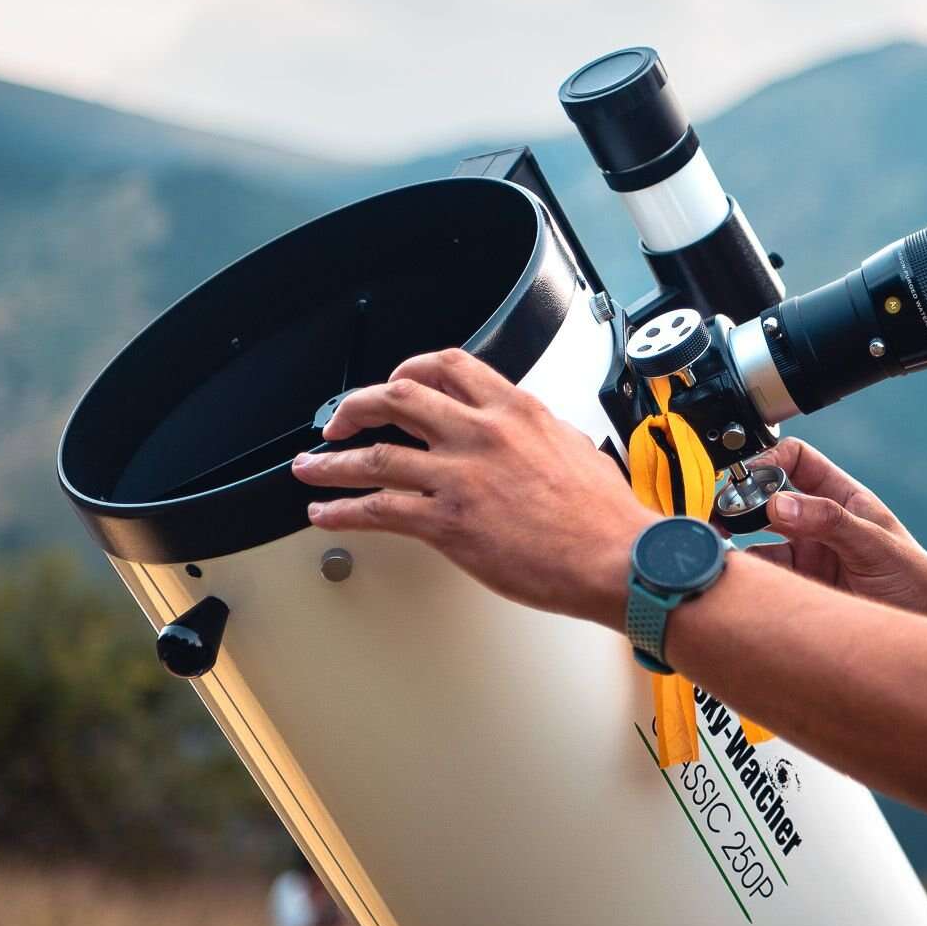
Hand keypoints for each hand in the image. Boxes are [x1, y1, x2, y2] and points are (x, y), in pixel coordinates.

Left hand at [290, 349, 656, 626]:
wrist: (616, 558)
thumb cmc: (605, 516)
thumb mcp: (577, 448)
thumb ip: (545, 434)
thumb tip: (535, 437)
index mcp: (515, 410)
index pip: (448, 367)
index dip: (410, 370)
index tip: (395, 382)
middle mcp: (481, 434)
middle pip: (397, 398)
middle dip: (356, 406)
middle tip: (338, 421)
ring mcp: (460, 477)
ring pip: (375, 455)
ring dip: (332, 462)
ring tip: (310, 468)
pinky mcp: (448, 523)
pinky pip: (377, 509)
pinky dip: (342, 509)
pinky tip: (325, 513)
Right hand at [740, 438, 926, 618]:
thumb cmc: (919, 584)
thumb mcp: (876, 546)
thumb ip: (830, 522)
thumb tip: (780, 504)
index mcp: (843, 499)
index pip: (797, 461)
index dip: (771, 461)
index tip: (749, 477)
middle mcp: (820, 525)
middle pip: (768, 500)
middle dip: (743, 503)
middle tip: (721, 514)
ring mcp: (808, 558)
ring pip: (760, 542)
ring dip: (740, 545)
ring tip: (726, 551)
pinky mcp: (801, 591)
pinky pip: (766, 579)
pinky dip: (750, 578)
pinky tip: (742, 580)